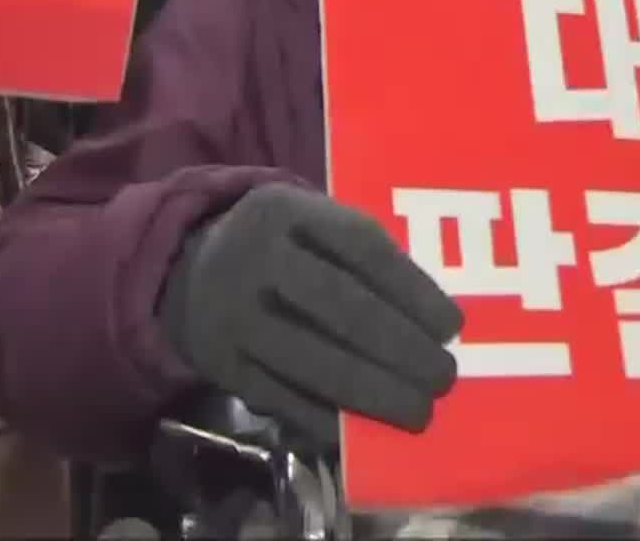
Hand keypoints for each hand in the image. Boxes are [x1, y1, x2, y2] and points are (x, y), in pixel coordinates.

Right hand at [159, 182, 462, 448]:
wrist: (186, 272)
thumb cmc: (282, 247)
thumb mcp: (310, 222)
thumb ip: (362, 254)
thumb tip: (432, 322)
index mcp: (284, 210)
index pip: (362, 246)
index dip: (413, 288)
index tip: (452, 326)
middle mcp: (254, 259)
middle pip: (342, 307)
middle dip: (401, 348)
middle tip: (444, 378)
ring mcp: (232, 316)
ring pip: (313, 361)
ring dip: (374, 393)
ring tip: (419, 411)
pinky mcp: (220, 366)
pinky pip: (282, 399)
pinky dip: (329, 418)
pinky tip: (367, 429)